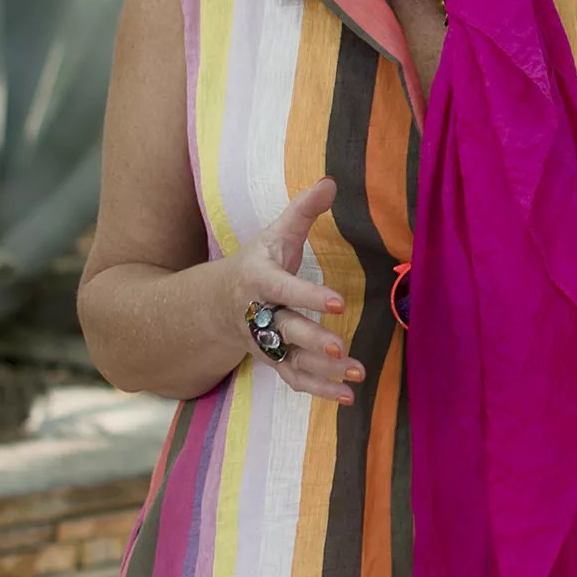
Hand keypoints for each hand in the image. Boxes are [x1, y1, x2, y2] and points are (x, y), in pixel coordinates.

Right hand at [229, 179, 363, 405]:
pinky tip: (348, 395)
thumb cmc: (258, 262)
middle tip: (339, 348)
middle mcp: (258, 316)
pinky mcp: (274, 361)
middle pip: (283, 331)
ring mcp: (265, 343)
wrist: (220, 302)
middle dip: (310, 341)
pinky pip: (295, 379)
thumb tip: (331, 181)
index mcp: (258, 280)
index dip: (307, 296)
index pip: (282, 289)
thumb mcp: (275, 233)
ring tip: (356, 373)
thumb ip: (303, 210)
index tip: (338, 302)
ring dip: (322, 372)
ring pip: (291, 361)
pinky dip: (319, 390)